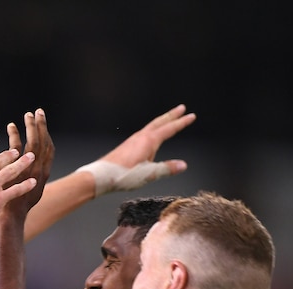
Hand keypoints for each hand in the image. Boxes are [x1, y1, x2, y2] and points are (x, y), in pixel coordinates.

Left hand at [5, 108, 54, 215]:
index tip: (42, 122)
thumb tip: (27, 166)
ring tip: (28, 115)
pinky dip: (15, 135)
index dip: (46, 134)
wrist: (9, 219)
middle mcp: (39, 171)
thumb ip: (29, 177)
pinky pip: (17, 148)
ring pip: (34, 144)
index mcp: (43, 174)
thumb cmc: (15, 205)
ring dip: (32, 127)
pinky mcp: (17, 171)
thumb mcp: (27, 191)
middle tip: (38, 112)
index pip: (48, 150)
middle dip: (42, 126)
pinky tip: (11, 126)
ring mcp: (29, 171)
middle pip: (44, 143)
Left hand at [77, 104, 196, 195]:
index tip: (192, 116)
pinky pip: (144, 133)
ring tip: (169, 119)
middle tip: (181, 108)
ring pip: (151, 127)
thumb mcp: (148, 174)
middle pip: (159, 122)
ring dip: (162, 121)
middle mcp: (141, 137)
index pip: (169, 129)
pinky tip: (150, 136)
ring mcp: (133, 140)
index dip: (181, 123)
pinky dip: (153, 130)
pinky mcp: (127, 146)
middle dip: (172, 115)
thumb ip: (166, 169)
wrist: (101, 176)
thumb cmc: (123, 175)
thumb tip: (183, 165)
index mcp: (148, 141)